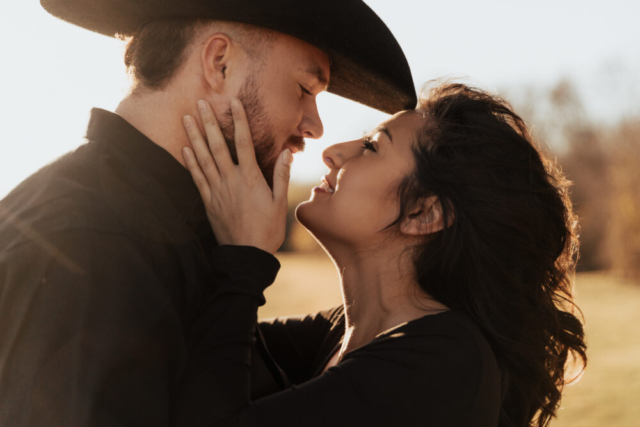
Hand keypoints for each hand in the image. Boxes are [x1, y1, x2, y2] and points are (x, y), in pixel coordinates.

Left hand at [181, 98, 292, 253]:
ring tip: (187, 118)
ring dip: (194, 136)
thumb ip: (281, 175)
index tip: (234, 102)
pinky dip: (190, 162)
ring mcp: (217, 190)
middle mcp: (231, 180)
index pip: (244, 142)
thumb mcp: (279, 202)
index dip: (239, 120)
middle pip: (218, 145)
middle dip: (209, 122)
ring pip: (203, 158)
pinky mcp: (208, 202)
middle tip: (200, 102)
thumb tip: (286, 152)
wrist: (246, 255)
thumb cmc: (267, 230)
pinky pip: (196, 177)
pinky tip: (185, 148)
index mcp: (250, 178)